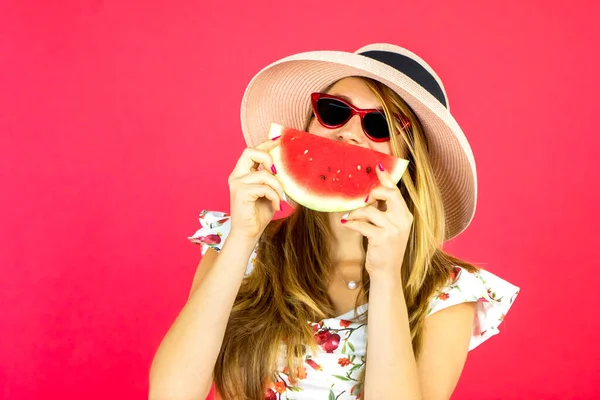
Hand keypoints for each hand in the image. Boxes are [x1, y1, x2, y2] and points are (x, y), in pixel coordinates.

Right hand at [227, 137, 283, 241]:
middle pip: (249, 152)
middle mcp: (237, 176)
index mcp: (242, 173)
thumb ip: (271, 178)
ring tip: (280, 198)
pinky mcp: (241, 192)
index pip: (252, 152)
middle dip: (267, 157)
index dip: (265, 144)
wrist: (248, 234)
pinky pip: (264, 187)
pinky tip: (276, 206)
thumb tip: (283, 166)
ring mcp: (237, 183)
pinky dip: (274, 196)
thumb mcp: (268, 192)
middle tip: (277, 172)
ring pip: (264, 174)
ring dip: (277, 186)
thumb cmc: (258, 214)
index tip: (278, 140)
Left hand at [340, 163, 412, 280]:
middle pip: (388, 194)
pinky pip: (361, 224)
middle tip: (363, 198)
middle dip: (373, 192)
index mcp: (405, 215)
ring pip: (369, 210)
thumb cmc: (385, 248)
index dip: (386, 178)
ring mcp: (393, 229)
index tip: (378, 166)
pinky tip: (345, 224)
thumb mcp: (388, 228)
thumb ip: (383, 212)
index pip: (395, 191)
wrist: (387, 272)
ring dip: (355, 213)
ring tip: (349, 217)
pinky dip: (351, 223)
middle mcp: (402, 219)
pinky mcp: (382, 238)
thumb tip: (369, 195)